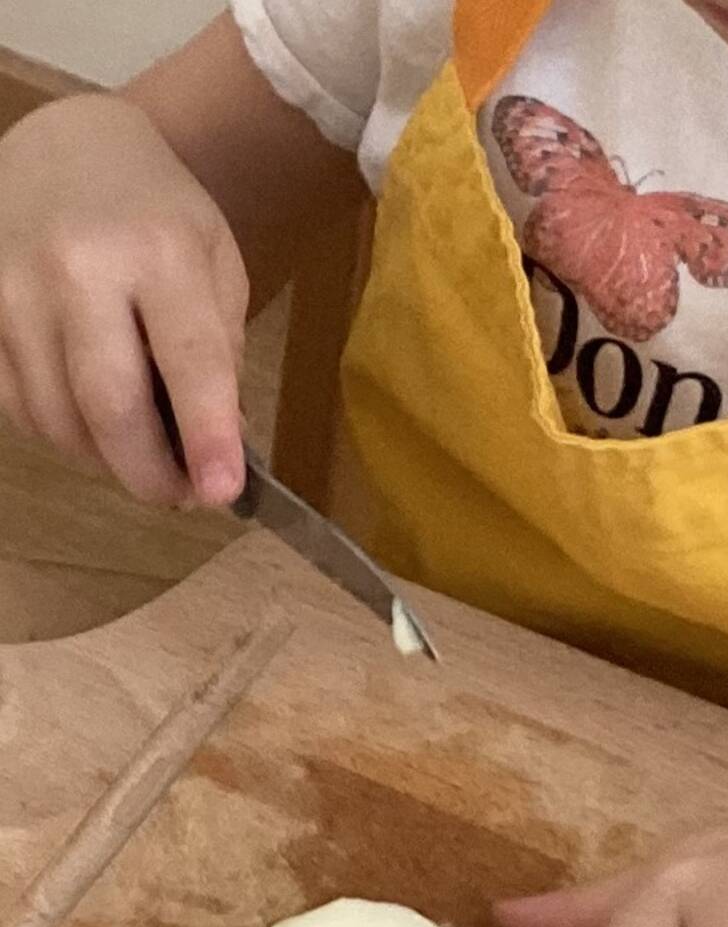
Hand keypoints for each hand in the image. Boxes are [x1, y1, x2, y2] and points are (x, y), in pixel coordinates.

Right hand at [0, 95, 247, 505]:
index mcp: (159, 253)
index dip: (206, 438)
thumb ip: (220, 355)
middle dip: (150, 472)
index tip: (222, 493)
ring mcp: (11, 284)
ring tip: (141, 458)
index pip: (189, 364)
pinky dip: (58, 432)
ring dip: (104, 459)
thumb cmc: (159, 214)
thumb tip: (216, 447)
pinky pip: (13, 401)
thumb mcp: (217, 267)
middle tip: (181, 497)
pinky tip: (90, 424)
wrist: (70, 144)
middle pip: (109, 405)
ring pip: (55, 416)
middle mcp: (77, 266)